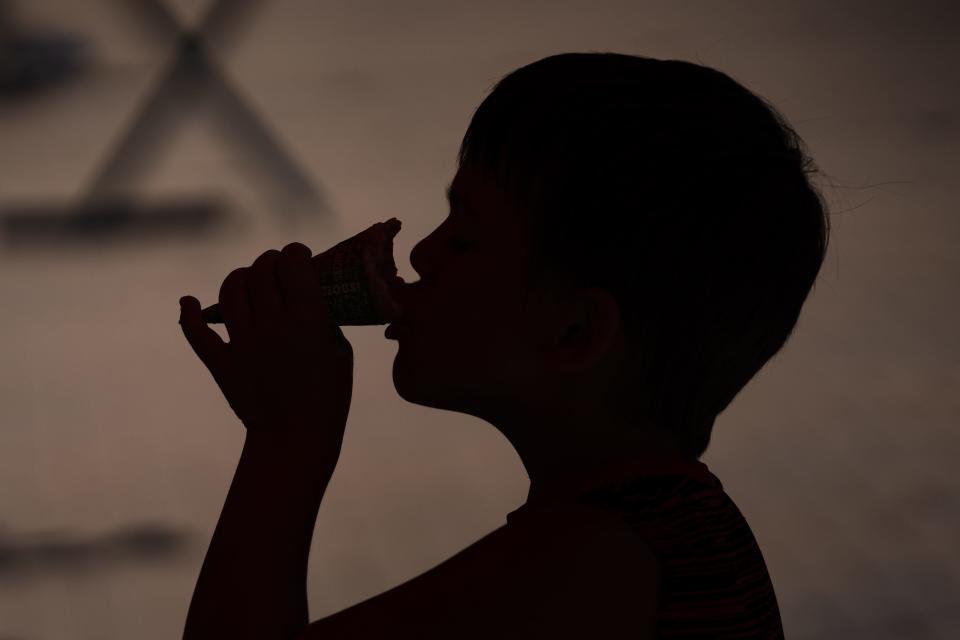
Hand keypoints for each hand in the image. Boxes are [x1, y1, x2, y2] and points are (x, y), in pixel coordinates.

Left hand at [178, 242, 352, 451]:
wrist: (297, 438)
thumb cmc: (329, 394)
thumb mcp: (339, 349)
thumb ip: (321, 317)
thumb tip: (306, 293)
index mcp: (308, 320)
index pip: (293, 264)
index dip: (295, 252)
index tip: (299, 255)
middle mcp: (272, 326)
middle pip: (261, 271)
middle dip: (270, 260)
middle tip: (276, 265)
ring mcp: (243, 344)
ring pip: (231, 290)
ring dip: (240, 277)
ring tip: (248, 280)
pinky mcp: (221, 363)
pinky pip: (196, 331)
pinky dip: (189, 313)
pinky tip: (189, 302)